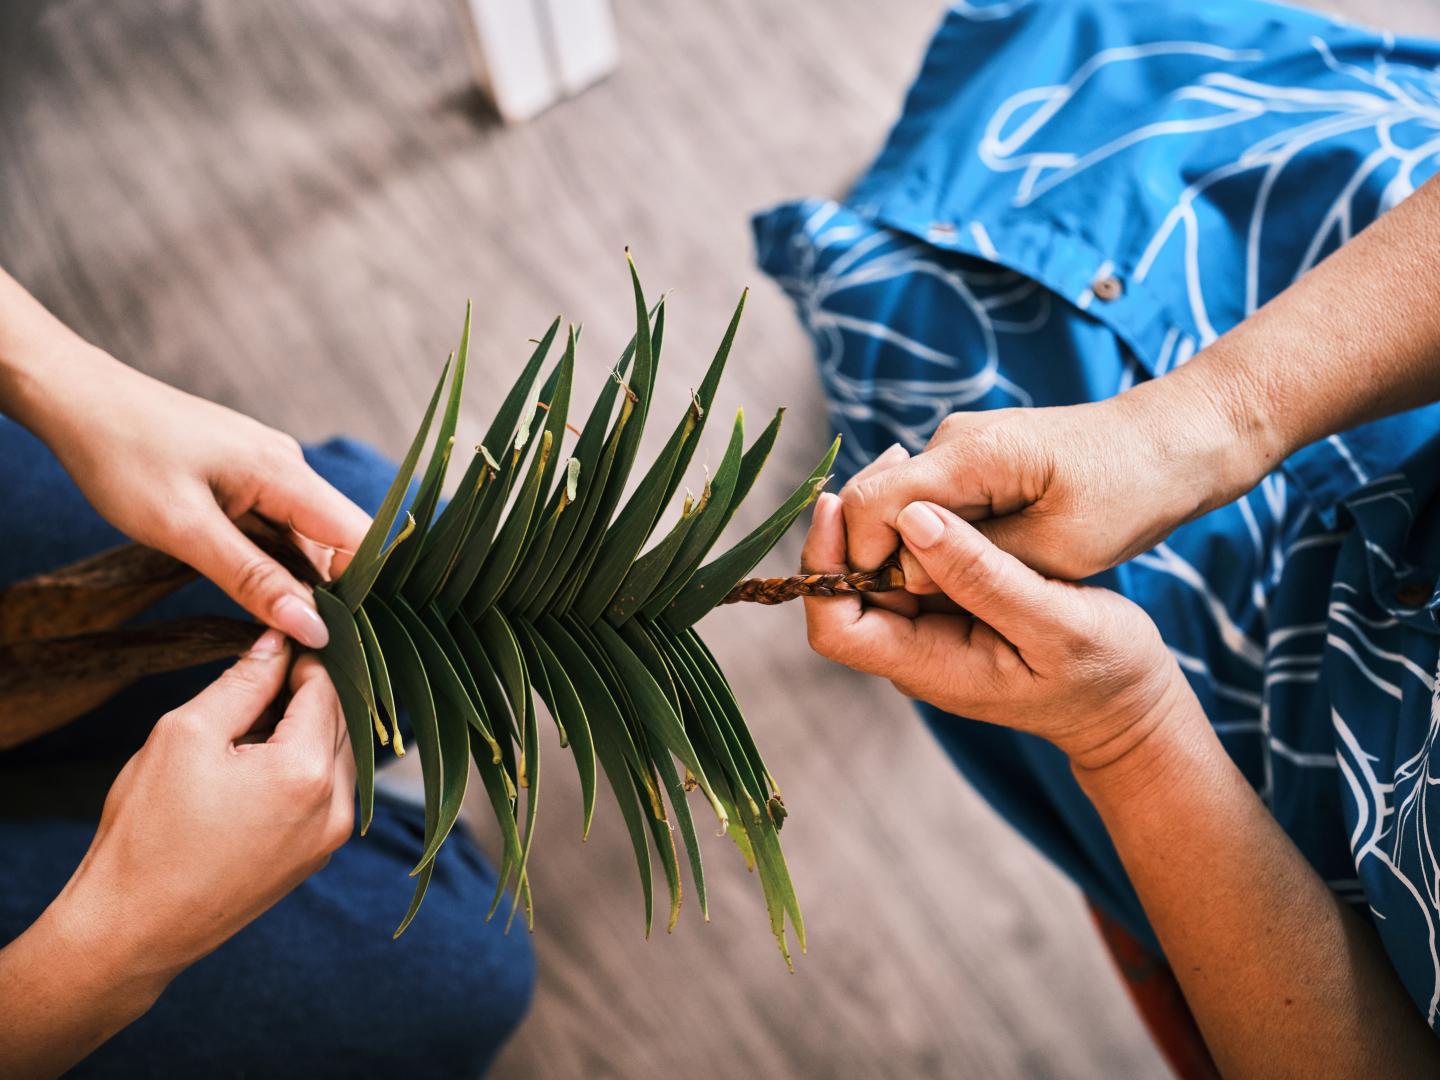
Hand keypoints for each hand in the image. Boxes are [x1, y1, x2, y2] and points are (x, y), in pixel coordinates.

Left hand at [30, 345, 368, 646]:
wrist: (74, 398)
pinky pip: (275, 527)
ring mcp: (266, 471)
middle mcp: (288, 468)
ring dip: (298, 582)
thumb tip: (314, 626)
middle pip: (336, 541)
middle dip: (332, 595)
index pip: (359, 538)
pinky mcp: (243, 477)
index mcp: (285, 473)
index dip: (366, 591)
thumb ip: (253, 579)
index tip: (352, 643)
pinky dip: (271, 562)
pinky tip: (257, 592)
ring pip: (303, 538)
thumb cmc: (121, 456)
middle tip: (314, 654)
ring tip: (285, 631)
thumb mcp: (184, 529)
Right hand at [52, 631, 354, 988]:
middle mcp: (335, 807)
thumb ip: (242, 681)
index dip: (302, 659)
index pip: (327, 688)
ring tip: (245, 733)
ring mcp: (330, 838)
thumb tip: (278, 642)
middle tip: (256, 684)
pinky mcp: (315, 857)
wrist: (131, 930)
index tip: (275, 645)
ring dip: (305, 732)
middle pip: (341, 721)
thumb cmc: (148, 833)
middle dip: (305, 695)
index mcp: (306, 772)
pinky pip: (326, 792)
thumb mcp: (185, 734)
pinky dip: (301, 767)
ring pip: (338, 756)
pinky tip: (253, 769)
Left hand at [803, 491, 1192, 769]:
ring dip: (883, 517)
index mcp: (929, 667)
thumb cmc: (1105, 673)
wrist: (1130, 704)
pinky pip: (911, 563)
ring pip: (876, 569)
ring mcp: (929, 631)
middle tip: (889, 460)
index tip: (838, 503)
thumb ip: (984, 576)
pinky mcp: (949, 610)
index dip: (824, 565)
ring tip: (909, 459)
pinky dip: (914, 523)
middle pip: (846, 589)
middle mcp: (914, 651)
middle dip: (853, 525)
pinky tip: (934, 483)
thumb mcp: (1057, 622)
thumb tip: (910, 519)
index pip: (836, 628)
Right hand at [838, 379, 1260, 585]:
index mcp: (970, 453)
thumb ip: (979, 563)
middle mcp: (951, 441)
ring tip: (970, 596)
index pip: (871, 503)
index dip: (864, 562)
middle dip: (888, 565)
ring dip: (920, 557)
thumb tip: (903, 575)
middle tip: (935, 615)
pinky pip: (933, 507)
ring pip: (904, 512)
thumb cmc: (1134, 491)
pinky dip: (942, 545)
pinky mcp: (975, 461)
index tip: (897, 611)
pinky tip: (985, 570)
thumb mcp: (1063, 547)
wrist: (1178, 440)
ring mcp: (960, 447)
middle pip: (877, 508)